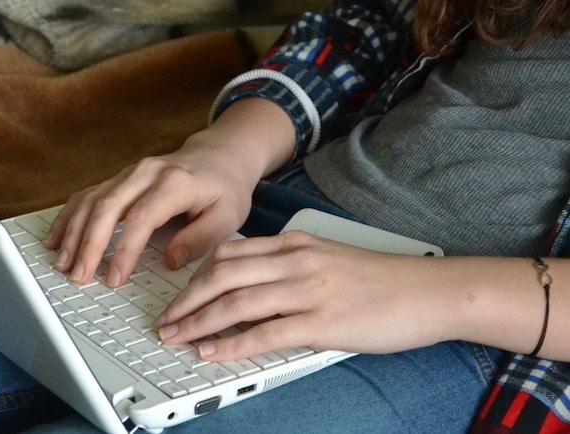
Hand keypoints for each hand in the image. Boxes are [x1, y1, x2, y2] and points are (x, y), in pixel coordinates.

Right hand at [44, 146, 255, 286]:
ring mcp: (129, 173)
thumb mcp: (228, 217)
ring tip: (63, 264)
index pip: (141, 218)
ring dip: (73, 233)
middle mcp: (146, 173)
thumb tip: (170, 261)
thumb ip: (200, 239)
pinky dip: (69, 217)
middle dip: (88, 245)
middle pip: (107, 207)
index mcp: (175, 183)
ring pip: (91, 201)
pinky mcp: (118, 179)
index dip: (124, 250)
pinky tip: (56, 239)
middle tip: (78, 276)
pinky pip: (86, 195)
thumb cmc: (225, 188)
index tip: (114, 278)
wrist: (219, 156)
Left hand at [154, 231, 453, 360]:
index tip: (177, 296)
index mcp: (295, 243)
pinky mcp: (324, 321)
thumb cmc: (380, 280)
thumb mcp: (327, 259)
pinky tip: (212, 352)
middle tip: (164, 321)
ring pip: (236, 302)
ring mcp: (309, 290)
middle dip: (185, 300)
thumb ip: (288, 267)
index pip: (229, 253)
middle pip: (222, 275)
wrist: (430, 290)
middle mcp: (296, 261)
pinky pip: (265, 333)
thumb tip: (249, 287)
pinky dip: (231, 344)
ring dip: (198, 322)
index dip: (195, 276)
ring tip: (175, 338)